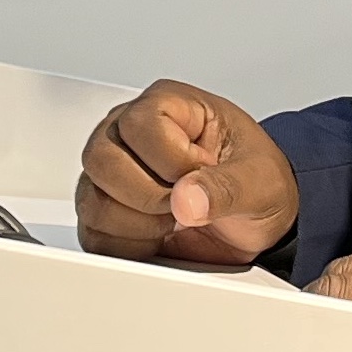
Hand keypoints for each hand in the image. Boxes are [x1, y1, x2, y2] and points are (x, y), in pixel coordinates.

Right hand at [75, 79, 295, 264]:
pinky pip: (93, 234)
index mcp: (168, 106)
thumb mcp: (259, 180)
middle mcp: (128, 133)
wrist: (254, 219)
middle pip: (101, 159)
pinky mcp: (106, 212)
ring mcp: (112, 173)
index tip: (203, 171)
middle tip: (184, 205)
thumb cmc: (255, 182)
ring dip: (137, 224)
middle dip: (148, 196)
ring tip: (174, 221)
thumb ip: (226, 186)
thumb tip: (186, 200)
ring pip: (92, 200)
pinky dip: (127, 246)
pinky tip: (158, 238)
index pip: (139, 124)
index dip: (172, 159)